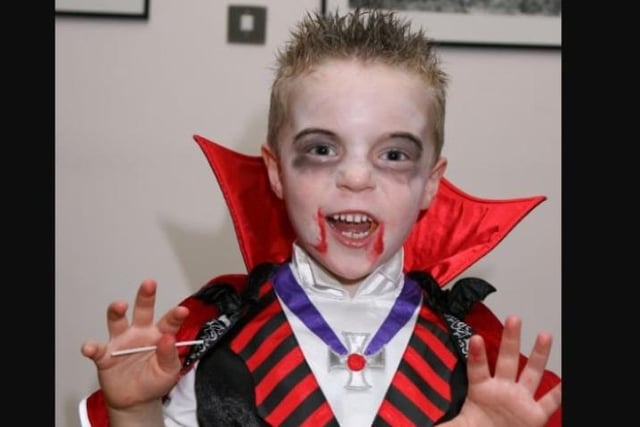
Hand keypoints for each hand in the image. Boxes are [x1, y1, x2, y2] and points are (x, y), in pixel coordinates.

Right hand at [81, 279, 188, 409]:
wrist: (136, 401)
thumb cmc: (155, 381)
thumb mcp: (169, 371)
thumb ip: (169, 355)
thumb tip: (168, 339)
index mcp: (159, 335)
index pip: (169, 322)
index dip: (175, 315)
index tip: (182, 311)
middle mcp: (140, 333)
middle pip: (142, 311)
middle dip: (145, 296)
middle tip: (149, 284)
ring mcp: (122, 342)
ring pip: (117, 321)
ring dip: (116, 311)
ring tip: (120, 306)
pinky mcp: (106, 356)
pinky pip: (97, 349)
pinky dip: (92, 347)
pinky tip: (91, 347)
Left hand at [447, 316, 560, 426]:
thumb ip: (445, 425)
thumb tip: (423, 426)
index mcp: (480, 391)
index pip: (476, 368)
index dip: (476, 354)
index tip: (474, 338)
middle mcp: (501, 389)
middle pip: (506, 359)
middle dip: (510, 339)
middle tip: (513, 318)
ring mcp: (519, 400)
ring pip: (531, 372)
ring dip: (538, 355)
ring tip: (544, 334)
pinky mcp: (534, 415)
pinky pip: (550, 401)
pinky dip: (558, 392)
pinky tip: (566, 379)